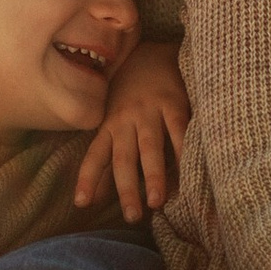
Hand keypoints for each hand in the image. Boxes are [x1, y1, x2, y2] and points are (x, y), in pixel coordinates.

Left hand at [73, 36, 189, 216]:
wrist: (151, 54)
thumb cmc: (128, 97)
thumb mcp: (112, 123)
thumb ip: (107, 159)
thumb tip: (94, 198)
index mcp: (109, 126)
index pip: (95, 155)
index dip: (87, 178)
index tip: (81, 203)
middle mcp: (125, 120)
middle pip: (123, 158)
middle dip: (126, 188)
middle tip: (132, 215)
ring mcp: (149, 111)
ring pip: (149, 147)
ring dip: (153, 175)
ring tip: (158, 201)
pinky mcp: (173, 103)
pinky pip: (178, 130)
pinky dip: (183, 152)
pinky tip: (189, 173)